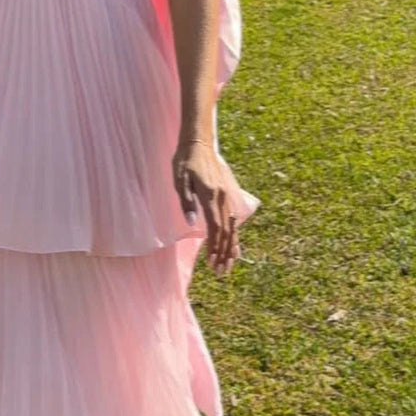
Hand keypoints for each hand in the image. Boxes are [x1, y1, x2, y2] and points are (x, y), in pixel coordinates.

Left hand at [172, 139, 242, 277]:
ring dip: (231, 247)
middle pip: (226, 231)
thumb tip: (192, 223)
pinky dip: (235, 234)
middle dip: (224, 253)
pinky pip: (235, 217)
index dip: (215, 248)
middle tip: (221, 273)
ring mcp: (228, 195)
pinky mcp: (229, 193)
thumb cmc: (185, 160)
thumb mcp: (179, 179)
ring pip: (233, 226)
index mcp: (210, 195)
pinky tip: (235, 246)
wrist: (199, 142)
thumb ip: (186, 201)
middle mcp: (223, 197)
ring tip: (229, 265)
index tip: (213, 264)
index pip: (215, 228)